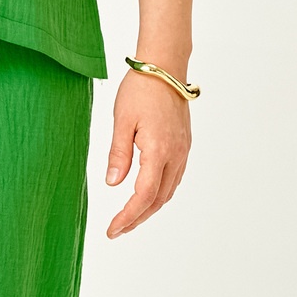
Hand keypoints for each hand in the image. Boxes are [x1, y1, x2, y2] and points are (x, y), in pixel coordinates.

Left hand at [104, 70, 190, 237]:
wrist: (165, 66)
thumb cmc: (141, 88)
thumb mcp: (121, 121)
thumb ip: (118, 155)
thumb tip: (112, 184)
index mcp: (159, 150)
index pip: (144, 196)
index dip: (127, 217)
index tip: (112, 230)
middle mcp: (176, 155)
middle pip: (158, 200)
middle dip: (137, 218)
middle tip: (117, 230)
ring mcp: (183, 151)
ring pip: (168, 191)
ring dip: (149, 208)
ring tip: (129, 218)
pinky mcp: (184, 145)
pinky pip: (174, 178)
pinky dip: (159, 194)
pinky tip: (146, 196)